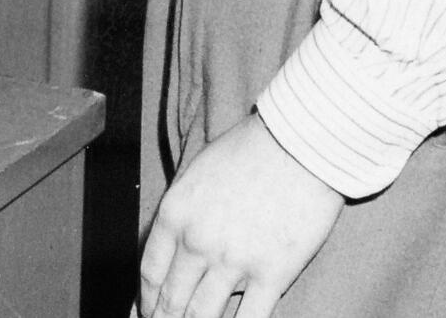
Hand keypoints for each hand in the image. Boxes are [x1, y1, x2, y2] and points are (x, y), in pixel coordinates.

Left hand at [138, 115, 343, 317]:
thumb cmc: (249, 153)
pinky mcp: (272, 274)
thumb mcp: (196, 177)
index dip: (145, 302)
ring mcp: (234, 262)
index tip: (147, 313)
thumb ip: (182, 216)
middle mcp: (197, 243)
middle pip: (172, 301)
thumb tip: (173, 250)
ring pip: (202, 316)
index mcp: (174, 215)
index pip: (150, 273)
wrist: (299, 145)